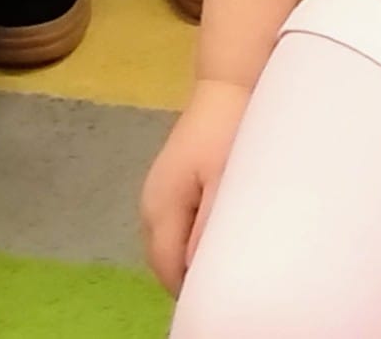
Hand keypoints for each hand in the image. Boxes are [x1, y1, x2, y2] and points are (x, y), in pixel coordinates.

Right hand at [140, 79, 250, 296]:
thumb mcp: (225, 180)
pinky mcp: (167, 186)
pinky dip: (190, 238)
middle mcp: (149, 204)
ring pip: (167, 246)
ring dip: (190, 256)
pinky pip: (174, 229)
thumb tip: (198, 270)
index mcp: (160, 206)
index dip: (191, 289)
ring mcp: (155, 194)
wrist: (226, 88)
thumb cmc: (228, 132)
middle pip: (163, 262)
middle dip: (190, 275)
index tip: (225, 292)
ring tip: (228, 255)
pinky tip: (217, 231)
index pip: (166, 269)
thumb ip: (209, 226)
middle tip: (231, 275)